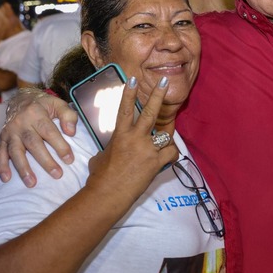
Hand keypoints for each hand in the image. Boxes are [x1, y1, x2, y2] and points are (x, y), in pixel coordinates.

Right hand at [0, 88, 78, 185]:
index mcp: (36, 113)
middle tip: (57, 174)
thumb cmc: (44, 105)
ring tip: (31, 183)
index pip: (49, 132)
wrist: (20, 99)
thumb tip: (71, 132)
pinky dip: (2, 166)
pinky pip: (1, 153)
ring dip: (23, 168)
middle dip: (45, 161)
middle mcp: (21, 123)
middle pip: (33, 144)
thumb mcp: (58, 103)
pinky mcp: (3, 139)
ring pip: (16, 151)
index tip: (69, 160)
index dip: (60, 146)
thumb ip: (68, 115)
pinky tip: (6, 179)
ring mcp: (10, 132)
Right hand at [86, 77, 177, 202]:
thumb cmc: (100, 176)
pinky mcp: (156, 162)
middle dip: (158, 95)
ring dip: (165, 139)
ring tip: (160, 145)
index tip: (133, 79)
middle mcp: (135, 138)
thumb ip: (113, 147)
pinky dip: (171, 155)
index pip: (125, 109)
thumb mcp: (102, 155)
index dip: (130, 93)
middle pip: (150, 112)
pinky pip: (171, 153)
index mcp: (120, 134)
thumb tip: (116, 149)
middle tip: (164, 81)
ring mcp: (147, 149)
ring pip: (165, 136)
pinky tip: (166, 159)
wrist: (108, 193)